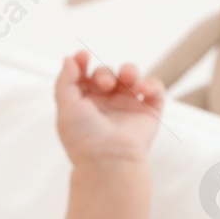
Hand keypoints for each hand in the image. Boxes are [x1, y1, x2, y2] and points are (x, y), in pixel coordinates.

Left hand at [54, 51, 165, 166]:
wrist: (109, 161)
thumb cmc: (84, 138)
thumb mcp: (66, 107)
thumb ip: (65, 81)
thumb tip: (70, 58)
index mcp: (85, 103)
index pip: (84, 76)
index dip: (83, 64)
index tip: (83, 57)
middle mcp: (106, 104)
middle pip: (107, 74)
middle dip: (105, 73)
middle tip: (104, 85)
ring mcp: (128, 107)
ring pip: (131, 77)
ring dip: (129, 70)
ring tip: (128, 78)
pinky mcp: (148, 111)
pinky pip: (155, 89)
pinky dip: (151, 84)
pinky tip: (142, 89)